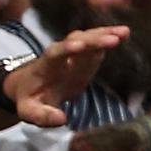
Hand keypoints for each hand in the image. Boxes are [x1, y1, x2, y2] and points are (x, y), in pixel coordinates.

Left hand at [7, 24, 127, 125]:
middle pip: (75, 42)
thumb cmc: (28, 100)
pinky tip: (123, 34)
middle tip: (114, 39)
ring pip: (86, 38)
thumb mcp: (29, 112)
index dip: (66, 49)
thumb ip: (42, 116)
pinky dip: (108, 37)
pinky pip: (94, 44)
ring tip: (124, 32)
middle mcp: (59, 55)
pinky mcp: (82, 57)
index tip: (79, 46)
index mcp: (45, 67)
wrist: (26, 87)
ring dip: (103, 34)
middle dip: (93, 40)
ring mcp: (71, 54)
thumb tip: (61, 118)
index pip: (55, 54)